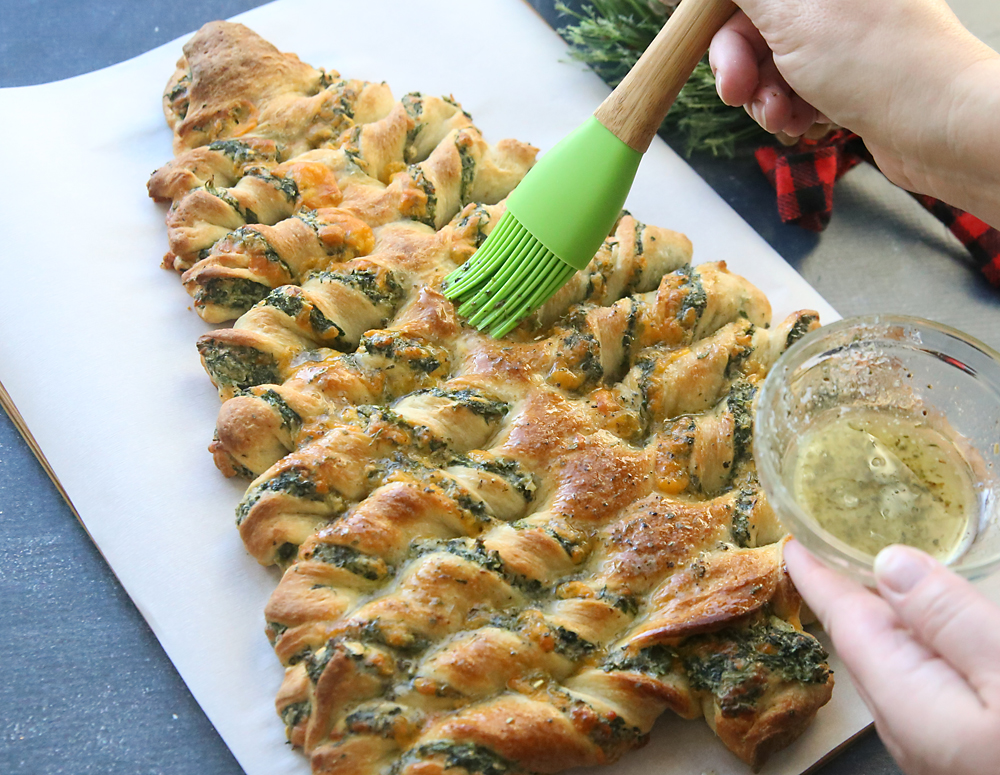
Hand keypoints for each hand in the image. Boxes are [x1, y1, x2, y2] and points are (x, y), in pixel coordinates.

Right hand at [707, 0, 999, 226]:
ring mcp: (843, 32)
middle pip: (752, 21)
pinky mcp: (847, 71)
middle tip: (737, 92)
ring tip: (782, 115)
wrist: (939, 127)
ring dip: (762, 95)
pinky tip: (802, 122)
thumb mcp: (790, 13)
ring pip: (769, 59)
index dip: (719, 17)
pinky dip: (788, 108)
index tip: (705, 39)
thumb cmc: (878, 63)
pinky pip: (794, 85)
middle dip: (738, 63)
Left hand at [784, 541, 999, 774]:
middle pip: (866, 644)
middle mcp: (911, 728)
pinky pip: (933, 688)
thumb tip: (889, 564)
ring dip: (889, 622)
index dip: (817, 579)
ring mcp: (941, 748)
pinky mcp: (968, 752)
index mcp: (906, 701)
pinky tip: (942, 638)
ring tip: (878, 580)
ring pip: (900, 668)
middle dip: (846, 596)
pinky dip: (928, 649)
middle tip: (829, 548)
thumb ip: (950, 621)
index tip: (787, 544)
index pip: (845, 623)